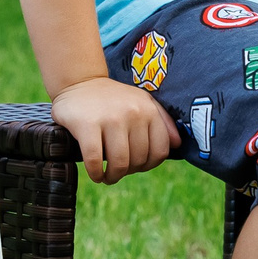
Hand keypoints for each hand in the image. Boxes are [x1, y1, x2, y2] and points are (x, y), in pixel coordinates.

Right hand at [49, 77, 181, 183]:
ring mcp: (110, 119)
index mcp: (148, 109)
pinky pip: (95, 160)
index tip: (136, 167)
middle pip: (139, 159)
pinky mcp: (87, 125)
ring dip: (113, 177)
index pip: (160, 150)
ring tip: (106, 177)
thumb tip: (177, 145)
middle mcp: (133, 113)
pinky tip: (95, 174)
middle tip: (118, 171)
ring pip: (120, 163)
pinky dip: (96, 173)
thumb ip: (162, 121)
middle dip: (129, 172)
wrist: (79, 81)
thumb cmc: (113, 98)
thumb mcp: (142, 101)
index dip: (149, 165)